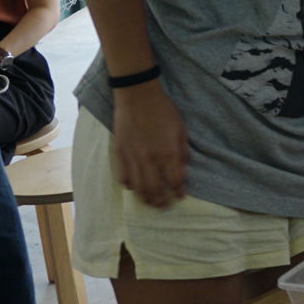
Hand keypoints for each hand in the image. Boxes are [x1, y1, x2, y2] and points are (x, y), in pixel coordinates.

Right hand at [111, 82, 189, 208]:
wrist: (137, 97)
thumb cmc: (163, 110)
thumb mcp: (181, 129)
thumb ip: (182, 151)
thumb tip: (183, 170)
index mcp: (168, 153)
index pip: (174, 181)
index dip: (178, 192)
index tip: (180, 196)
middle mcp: (151, 160)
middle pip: (155, 189)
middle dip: (161, 201)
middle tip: (165, 206)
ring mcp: (133, 158)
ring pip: (139, 187)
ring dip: (145, 198)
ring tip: (150, 203)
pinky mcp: (120, 154)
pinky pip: (123, 177)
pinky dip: (129, 185)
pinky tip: (134, 187)